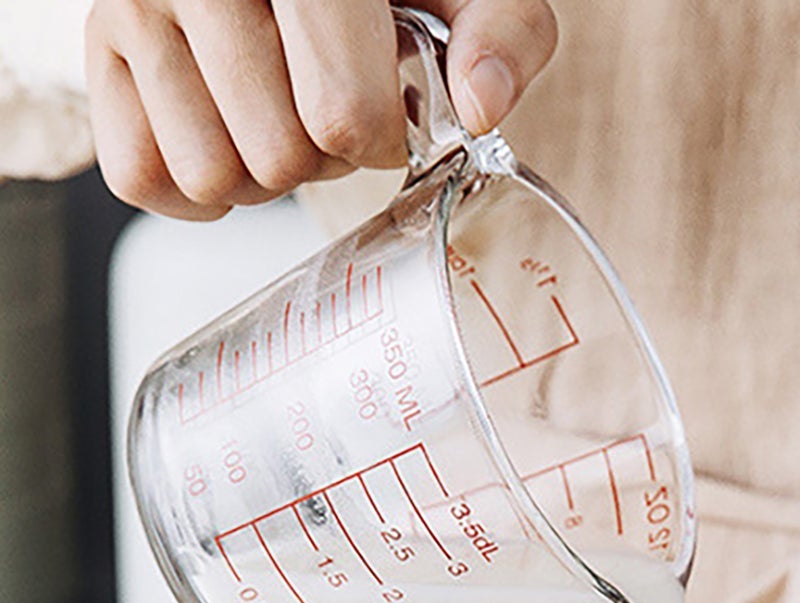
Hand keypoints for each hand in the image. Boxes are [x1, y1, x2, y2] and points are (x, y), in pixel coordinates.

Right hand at [86, 0, 557, 219]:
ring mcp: (135, 5)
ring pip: (211, 178)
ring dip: (261, 177)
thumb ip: (504, 33)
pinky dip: (193, 189)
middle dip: (322, 159)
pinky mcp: (96, 49)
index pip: (341, 115)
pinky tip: (227, 135)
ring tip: (277, 117)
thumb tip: (480, 105)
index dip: (380, 141)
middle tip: (325, 112)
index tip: (387, 112)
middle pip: (279, 158)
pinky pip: (142, 179)